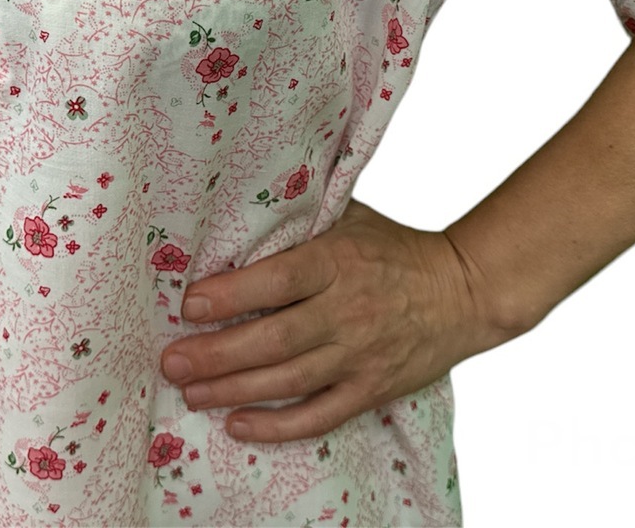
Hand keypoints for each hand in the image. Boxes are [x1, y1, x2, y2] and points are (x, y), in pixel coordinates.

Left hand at [158, 196, 521, 443]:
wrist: (462, 291)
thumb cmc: (393, 249)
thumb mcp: (349, 219)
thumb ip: (300, 219)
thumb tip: (236, 209)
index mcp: (338, 262)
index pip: (279, 280)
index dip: (232, 295)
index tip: (189, 304)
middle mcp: (348, 311)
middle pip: (274, 339)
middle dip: (216, 353)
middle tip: (172, 361)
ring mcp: (360, 355)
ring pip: (288, 380)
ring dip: (232, 389)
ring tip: (190, 391)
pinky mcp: (371, 389)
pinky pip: (319, 415)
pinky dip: (277, 425)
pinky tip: (237, 423)